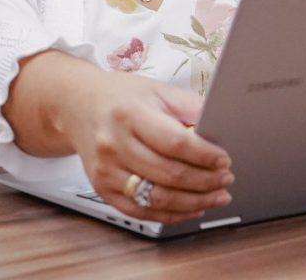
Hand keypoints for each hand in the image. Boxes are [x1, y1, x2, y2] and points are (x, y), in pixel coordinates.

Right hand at [67, 70, 233, 223]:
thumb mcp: (157, 90)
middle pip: (168, 173)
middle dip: (205, 181)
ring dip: (193, 202)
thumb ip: (189, 107)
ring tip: (216, 197)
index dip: (204, 155)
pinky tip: (190, 208)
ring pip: (157, 197)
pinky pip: (141, 211)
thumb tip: (221, 127)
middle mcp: (114, 144)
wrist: (79, 105)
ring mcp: (106, 171)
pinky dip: (170, 215)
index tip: (224, 160)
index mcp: (129, 115)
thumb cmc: (121, 97)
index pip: (174, 142)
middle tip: (226, 179)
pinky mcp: (102, 189)